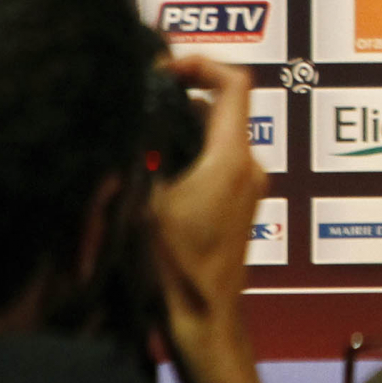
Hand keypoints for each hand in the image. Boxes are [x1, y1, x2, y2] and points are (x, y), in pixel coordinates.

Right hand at [148, 56, 264, 339]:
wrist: (202, 318)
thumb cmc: (175, 268)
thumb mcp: (144, 204)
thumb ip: (141, 155)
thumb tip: (131, 121)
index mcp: (232, 158)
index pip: (234, 84)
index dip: (200, 64)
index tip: (164, 68)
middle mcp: (250, 165)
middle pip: (221, 108)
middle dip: (180, 99)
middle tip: (140, 102)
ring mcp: (249, 185)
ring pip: (216, 136)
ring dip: (180, 129)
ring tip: (138, 140)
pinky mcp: (241, 202)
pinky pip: (216, 160)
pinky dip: (188, 153)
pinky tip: (152, 171)